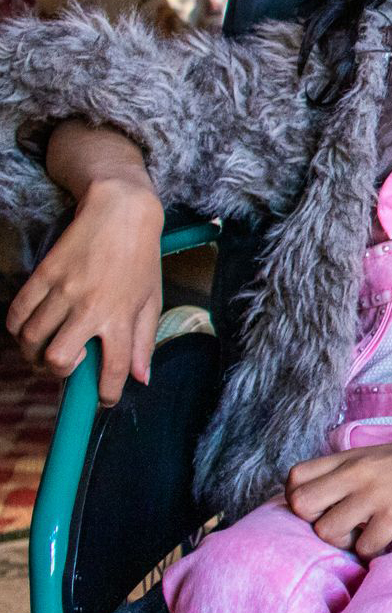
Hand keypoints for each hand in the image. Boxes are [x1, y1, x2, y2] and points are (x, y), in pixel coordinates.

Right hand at [6, 178, 163, 404]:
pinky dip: (17, 328)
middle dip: (58, 372)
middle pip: (58, 359)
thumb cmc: (141, 258)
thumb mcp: (152, 300)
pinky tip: (29, 330)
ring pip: (31, 338)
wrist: (121, 213)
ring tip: (46, 349)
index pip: (111, 369)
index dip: (106, 394)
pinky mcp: (43, 275)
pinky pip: (17, 313)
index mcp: (122, 316)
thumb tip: (140, 379)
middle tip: (67, 366)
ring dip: (34, 352)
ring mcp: (63, 290)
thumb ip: (144, 342)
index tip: (103, 399)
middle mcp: (91, 306)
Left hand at [286, 423, 391, 557]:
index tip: (323, 509)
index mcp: (350, 458)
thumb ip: (349, 472)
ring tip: (365, 537)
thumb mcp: (379, 455)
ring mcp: (375, 495)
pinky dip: (374, 551)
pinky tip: (388, 541)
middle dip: (313, 524)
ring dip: (344, 543)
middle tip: (340, 527)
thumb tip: (325, 502)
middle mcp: (356, 474)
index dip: (299, 500)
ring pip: (327, 532)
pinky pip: (365, 548)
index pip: (295, 478)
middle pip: (301, 505)